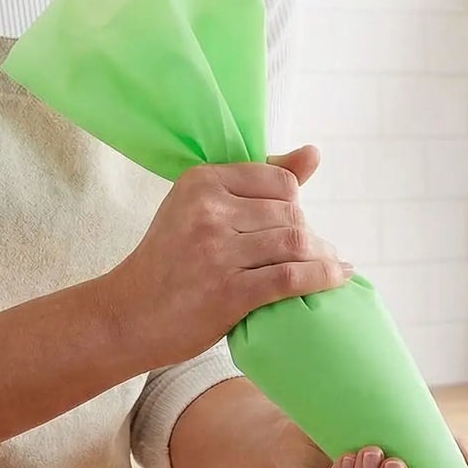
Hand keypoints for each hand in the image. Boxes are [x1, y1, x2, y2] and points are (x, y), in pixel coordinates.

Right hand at [102, 146, 350, 368]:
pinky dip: (323, 277)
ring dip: (322, 257)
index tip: (292, 226)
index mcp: (201, 181)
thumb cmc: (173, 261)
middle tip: (316, 253)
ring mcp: (216, 251)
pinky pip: (292, 276)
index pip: (280, 182)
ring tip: (329, 265)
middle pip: (292, 214)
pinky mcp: (228, 290)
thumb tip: (313, 153)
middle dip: (311, 235)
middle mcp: (207, 210)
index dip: (295, 205)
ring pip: (296, 243)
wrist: (130, 315)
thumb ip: (257, 180)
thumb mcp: (201, 208)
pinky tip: (337, 277)